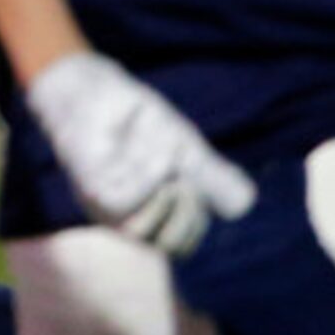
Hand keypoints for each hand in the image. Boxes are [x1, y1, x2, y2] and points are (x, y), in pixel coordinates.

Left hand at [23, 51, 254, 255]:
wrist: (100, 87)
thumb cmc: (138, 120)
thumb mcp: (185, 148)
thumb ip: (212, 177)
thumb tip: (245, 205)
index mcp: (147, 213)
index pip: (180, 247)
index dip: (197, 225)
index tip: (198, 189)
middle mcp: (124, 214)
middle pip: (169, 247)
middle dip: (190, 217)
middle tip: (186, 182)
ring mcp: (103, 203)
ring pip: (142, 233)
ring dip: (169, 200)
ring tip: (170, 165)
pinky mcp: (89, 185)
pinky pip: (122, 203)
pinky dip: (148, 182)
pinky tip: (157, 157)